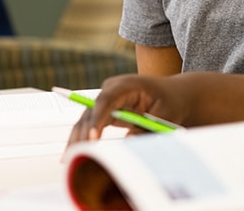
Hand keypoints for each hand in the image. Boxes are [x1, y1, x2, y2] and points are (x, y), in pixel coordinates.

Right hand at [67, 74, 184, 144]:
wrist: (173, 95)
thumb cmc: (171, 102)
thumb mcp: (165, 114)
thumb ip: (146, 128)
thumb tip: (126, 142)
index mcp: (128, 84)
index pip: (106, 99)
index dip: (97, 118)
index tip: (93, 138)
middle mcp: (112, 89)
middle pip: (91, 110)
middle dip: (83, 133)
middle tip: (79, 155)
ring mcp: (106, 99)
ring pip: (85, 119)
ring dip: (77, 138)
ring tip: (70, 160)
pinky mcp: (105, 111)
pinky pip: (89, 124)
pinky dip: (81, 139)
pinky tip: (72, 155)